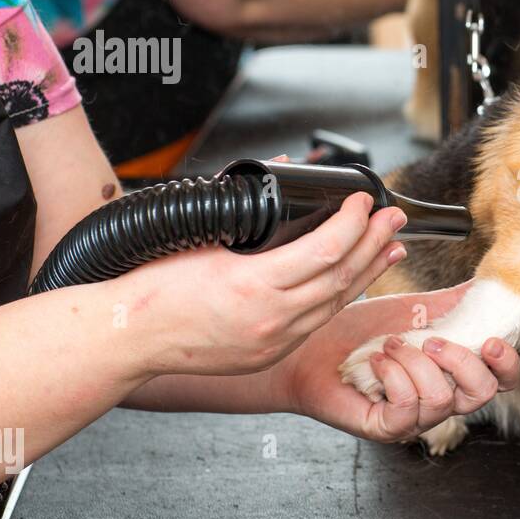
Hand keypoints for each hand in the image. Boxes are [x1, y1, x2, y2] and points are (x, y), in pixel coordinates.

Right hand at [117, 192, 407, 378]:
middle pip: (342, 277)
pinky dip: (342, 297)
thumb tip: (284, 164)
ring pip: (337, 303)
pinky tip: (356, 279)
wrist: (127, 338)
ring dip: (369, 271)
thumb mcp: (201, 234)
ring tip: (391, 246)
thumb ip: (247, 201)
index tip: (364, 200)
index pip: (326, 249)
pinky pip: (318, 322)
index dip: (354, 222)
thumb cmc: (153, 285)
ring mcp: (274, 340)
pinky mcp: (271, 354)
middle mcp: (271, 317)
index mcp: (252, 284)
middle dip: (374, 242)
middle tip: (393, 217)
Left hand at [278, 282, 519, 441]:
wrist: (314, 347)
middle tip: (431, 340)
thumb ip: (455, 301)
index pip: (501, 381)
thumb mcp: (415, 309)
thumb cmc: (361, 333)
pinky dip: (393, 375)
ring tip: (390, 344)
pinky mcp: (387, 427)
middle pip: (482, 395)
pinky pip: (407, 406)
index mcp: (454, 373)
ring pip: (441, 399)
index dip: (506, 363)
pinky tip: (377, 361)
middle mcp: (440, 399)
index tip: (491, 340)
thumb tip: (489, 280)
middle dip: (462, 362)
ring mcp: (415, 419)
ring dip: (415, 362)